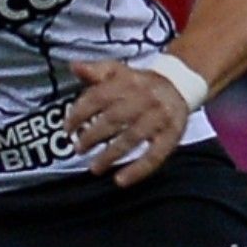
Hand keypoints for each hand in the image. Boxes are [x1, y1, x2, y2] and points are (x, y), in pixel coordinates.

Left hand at [64, 59, 189, 187]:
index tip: (67, 128)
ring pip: (132, 138)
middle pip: (114, 119)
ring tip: (94, 168)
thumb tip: (74, 66)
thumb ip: (94, 71)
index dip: (80, 113)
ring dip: (111, 155)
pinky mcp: (172, 136)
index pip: (99, 97)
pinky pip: (155, 156)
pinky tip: (121, 181)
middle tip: (77, 148)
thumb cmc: (139, 82)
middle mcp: (144, 98)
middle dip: (92, 136)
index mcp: (128, 81)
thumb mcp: (117, 70)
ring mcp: (159, 118)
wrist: (179, 84)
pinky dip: (138, 170)